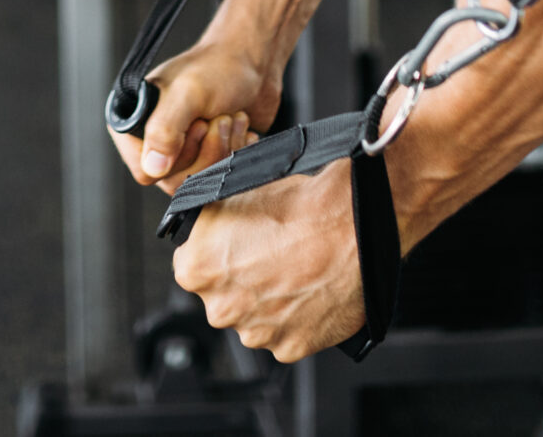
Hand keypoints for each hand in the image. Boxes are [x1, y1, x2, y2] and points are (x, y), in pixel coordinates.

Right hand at [115, 33, 280, 191]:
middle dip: (208, 150)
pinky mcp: (206, 156)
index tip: (198, 124)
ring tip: (232, 118)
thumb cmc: (218, 68)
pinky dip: (236, 154)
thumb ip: (165, 130)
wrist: (254, 62)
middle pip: (176, 180)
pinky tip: (241, 129)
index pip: (145, 170)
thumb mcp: (189, 94)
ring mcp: (180, 150)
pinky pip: (218, 178)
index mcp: (135, 121)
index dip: (176, 156)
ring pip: (199, 180)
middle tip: (219, 118)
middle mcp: (153, 139)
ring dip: (225, 149)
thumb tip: (152, 168)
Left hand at [170, 160, 363, 362]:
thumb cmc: (297, 206)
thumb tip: (204, 230)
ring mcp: (256, 332)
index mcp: (196, 270)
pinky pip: (287, 336)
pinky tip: (309, 294)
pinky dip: (296, 321)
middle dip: (241, 283)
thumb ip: (208, 226)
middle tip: (270, 260)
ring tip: (295, 275)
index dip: (216, 254)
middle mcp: (220, 308)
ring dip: (268, 305)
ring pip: (254, 321)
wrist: (350, 226)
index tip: (235, 248)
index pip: (192, 266)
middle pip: (223, 298)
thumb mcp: (231, 196)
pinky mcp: (291, 347)